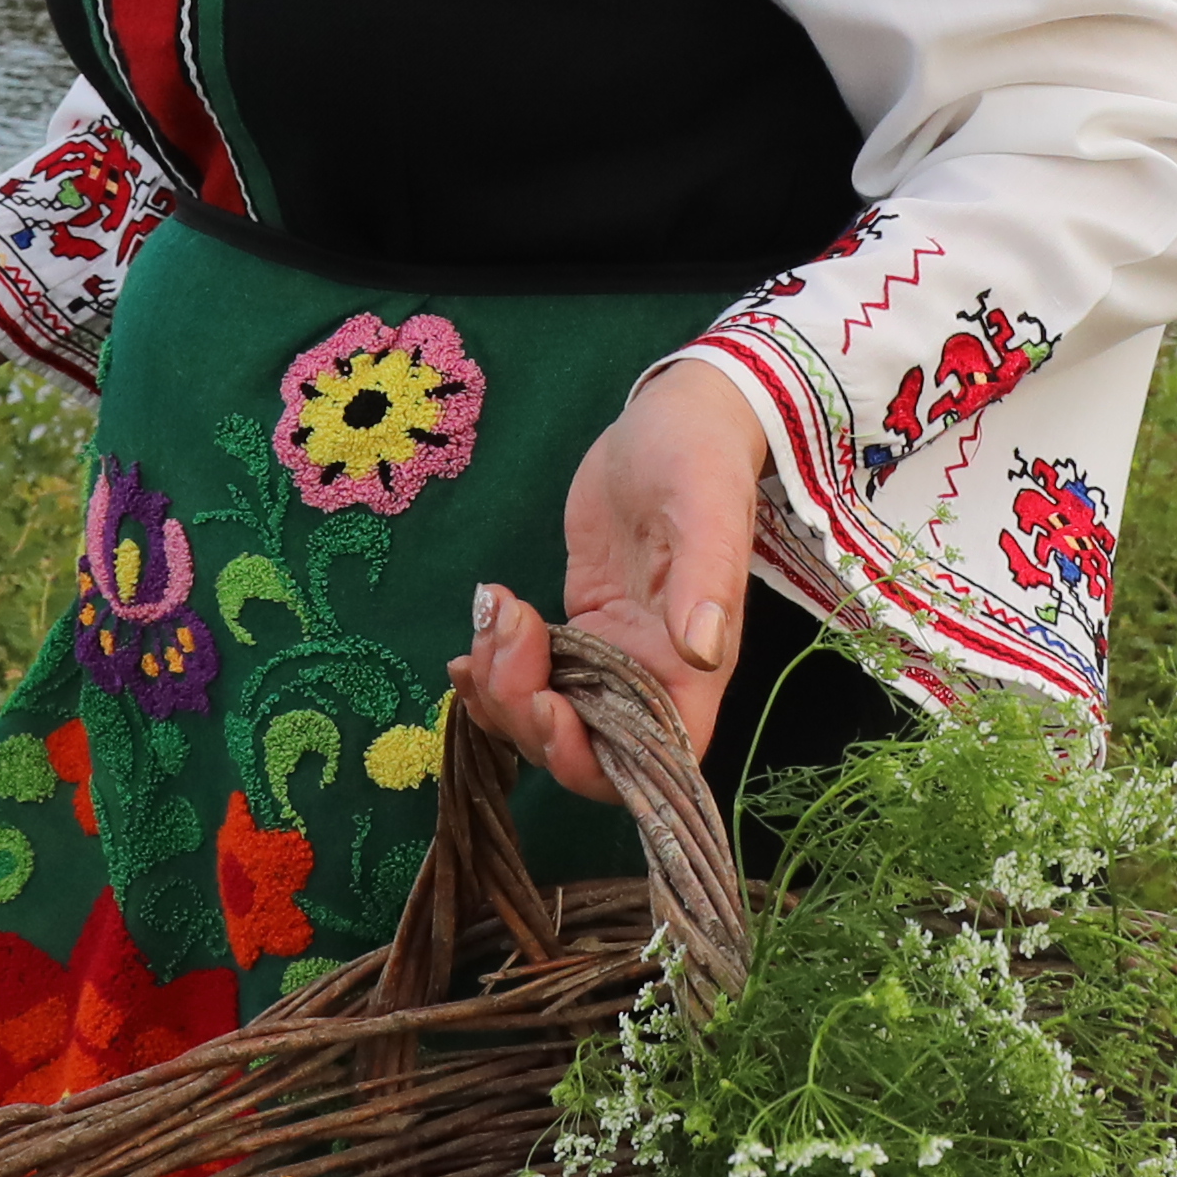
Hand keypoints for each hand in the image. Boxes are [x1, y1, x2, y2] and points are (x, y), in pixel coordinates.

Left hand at [458, 361, 772, 802]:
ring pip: (546, 718)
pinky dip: (491, 674)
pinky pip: (531, 677)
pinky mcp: (580, 628)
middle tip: (498, 639)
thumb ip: (707, 581)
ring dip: (499, 690)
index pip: (653, 760)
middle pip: (582, 750)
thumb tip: (700, 651)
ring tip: (488, 618)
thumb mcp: (707, 507)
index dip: (591, 759)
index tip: (545, 705)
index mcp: (694, 667)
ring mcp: (612, 654)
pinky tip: (469, 642)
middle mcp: (653, 675)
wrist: (676, 416)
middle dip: (525, 714)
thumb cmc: (702, 456)